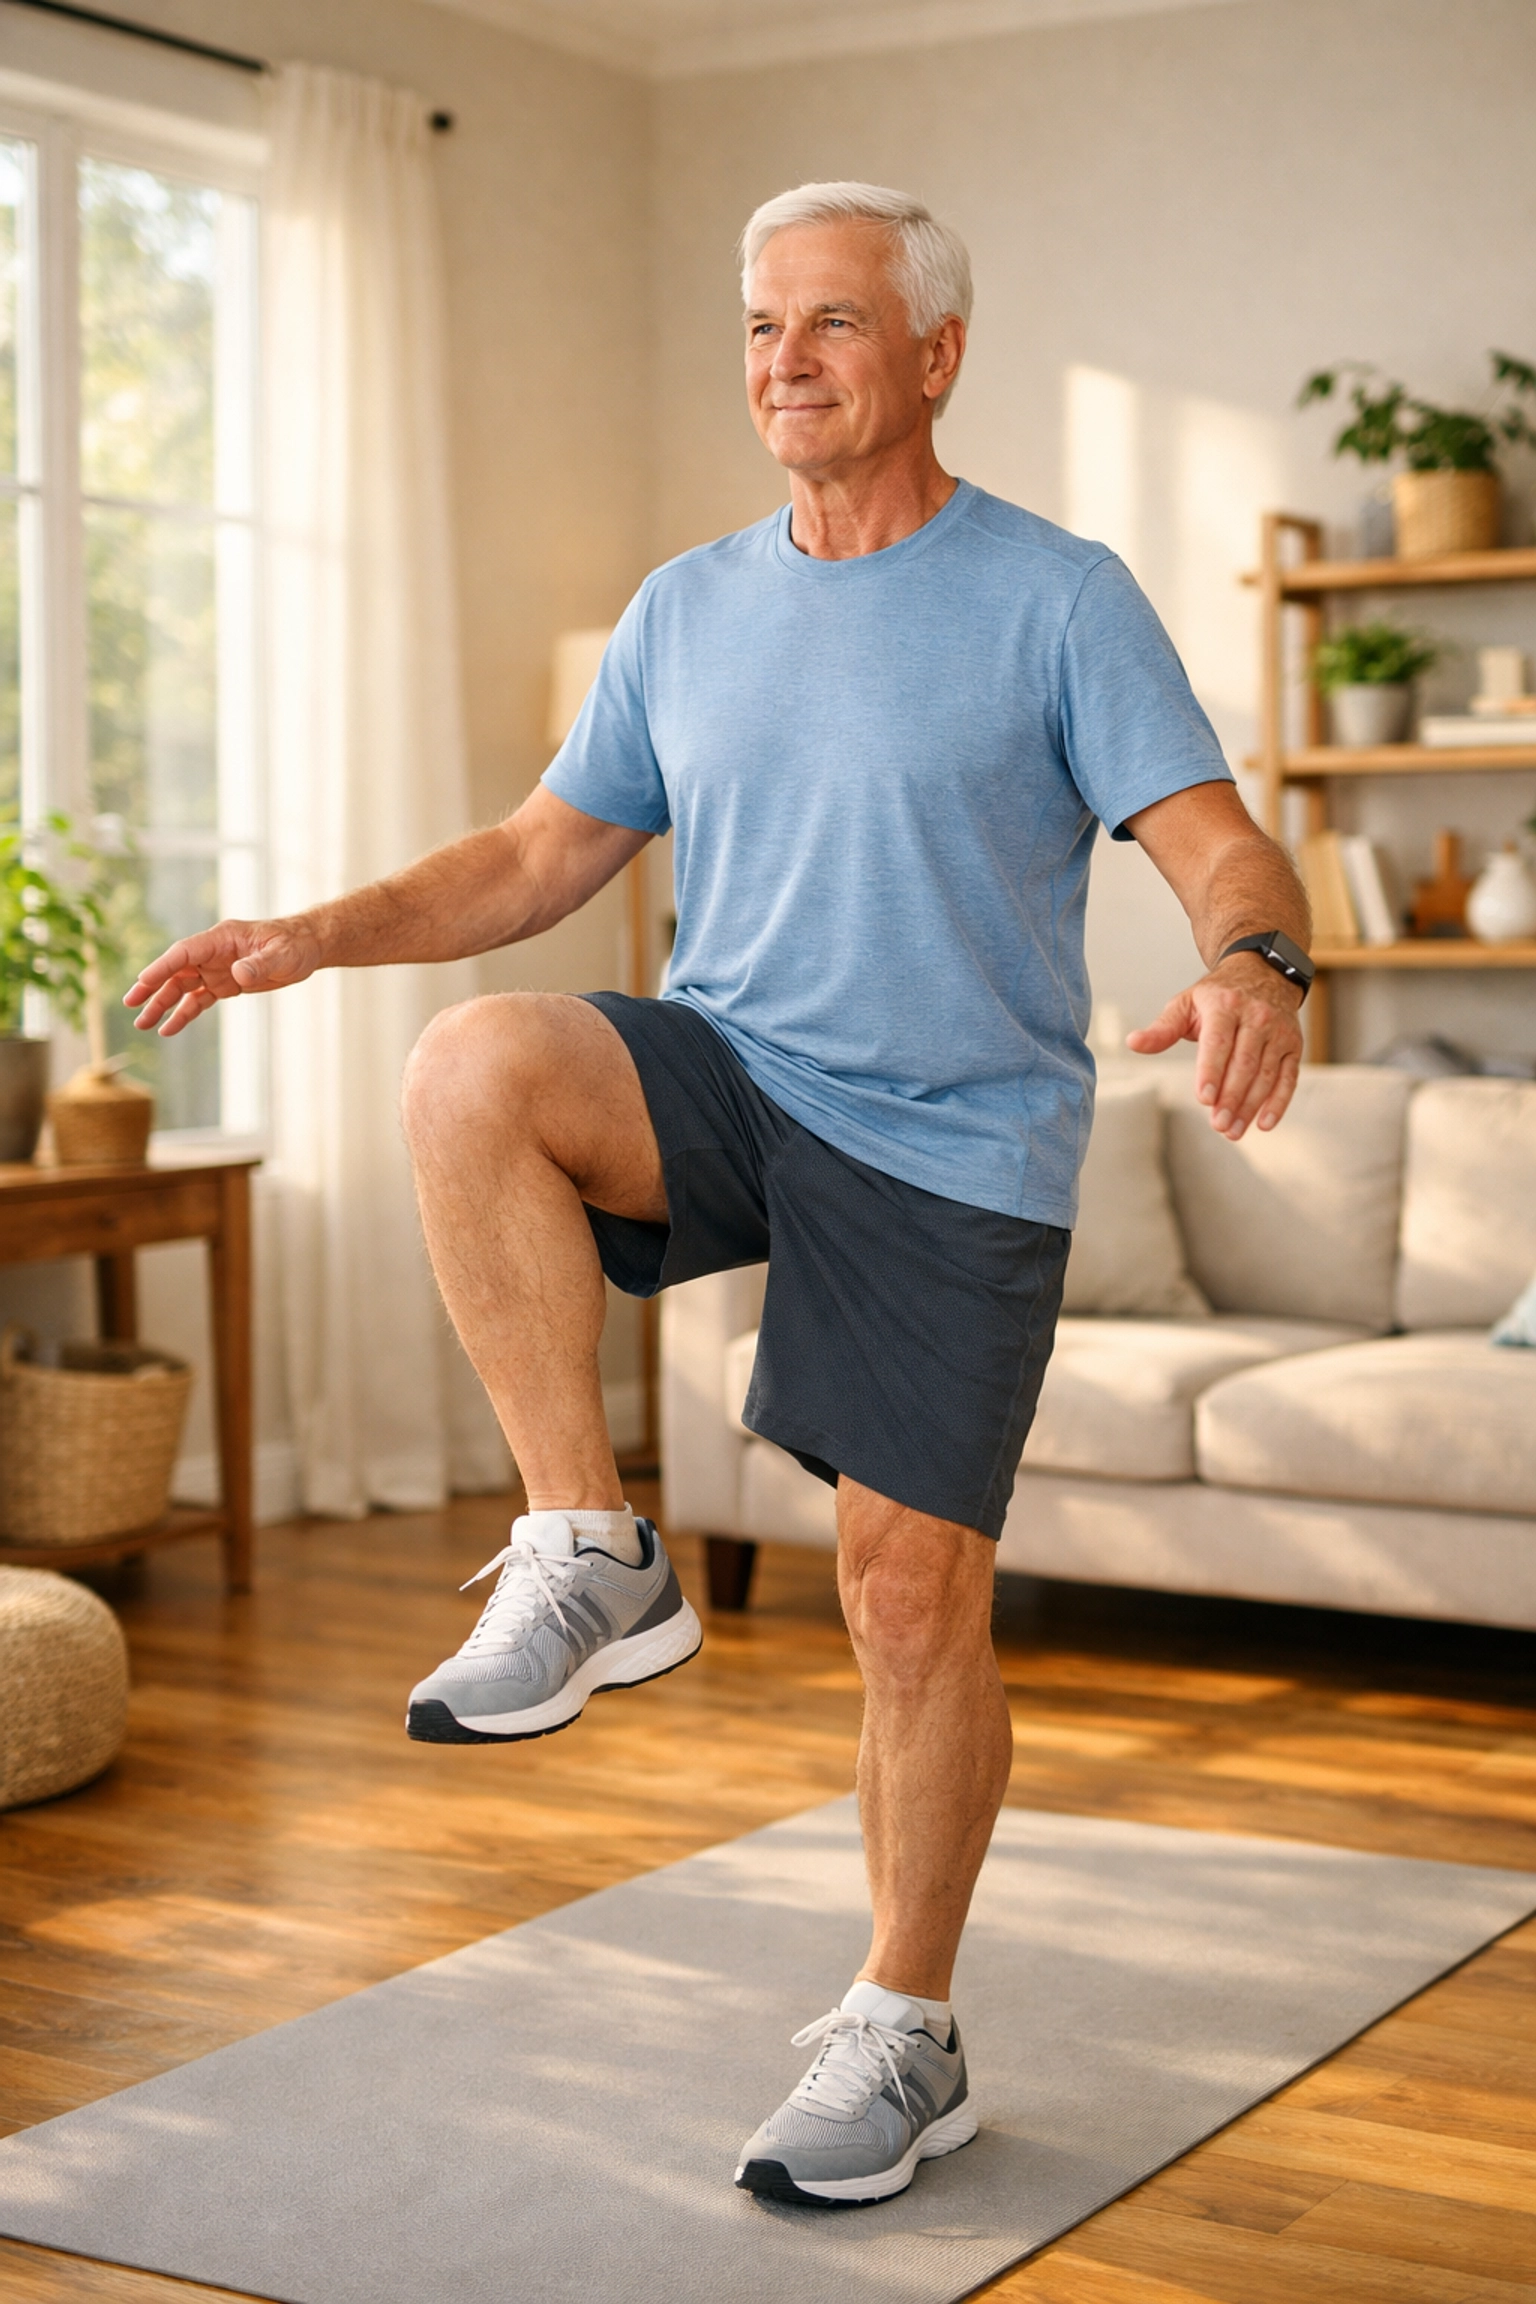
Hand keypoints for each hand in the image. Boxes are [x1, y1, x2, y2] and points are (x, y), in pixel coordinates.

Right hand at [123, 917, 320, 1037]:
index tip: (143, 980)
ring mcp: (216, 969)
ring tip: (142, 1024)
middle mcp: (213, 953)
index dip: (163, 966)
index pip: (185, 952)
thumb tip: (238, 974)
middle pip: (175, 970)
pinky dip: (183, 1014)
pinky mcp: (224, 985)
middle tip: (131, 1004)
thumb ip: (259, 965)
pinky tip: (169, 1029)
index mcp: (221, 939)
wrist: (306, 947)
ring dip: (162, 1004)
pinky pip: (198, 1000)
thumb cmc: (294, 944)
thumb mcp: (282, 954)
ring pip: (182, 987)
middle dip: (152, 986)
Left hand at [1126, 956, 1303, 1139]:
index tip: (1203, 1100)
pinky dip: (1278, 1103)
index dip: (1211, 1072)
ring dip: (1250, 1106)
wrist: (1262, 973)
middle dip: (1231, 1097)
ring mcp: (1278, 1032)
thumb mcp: (1185, 1004)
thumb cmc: (1216, 996)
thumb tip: (1133, 1043)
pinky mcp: (1293, 1045)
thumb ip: (1162, 1029)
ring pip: (1265, 1074)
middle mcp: (1256, 1017)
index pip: (1218, 1043)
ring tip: (1232, 1130)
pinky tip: (1263, 1124)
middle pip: (1243, 1063)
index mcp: (1225, 1005)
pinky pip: (1288, 1078)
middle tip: (1218, 1125)